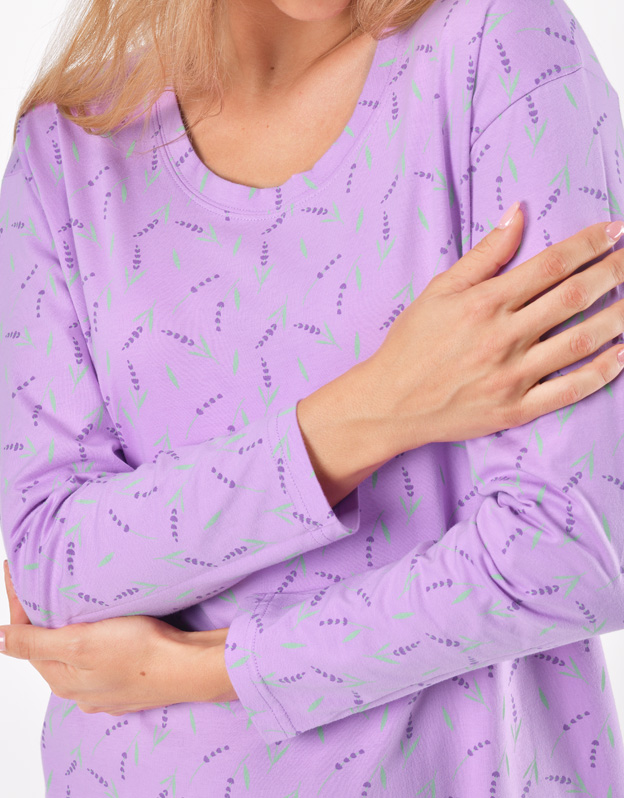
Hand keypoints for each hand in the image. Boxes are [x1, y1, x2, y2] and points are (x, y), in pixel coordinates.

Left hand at [1, 560, 237, 713]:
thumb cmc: (140, 652)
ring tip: (73, 604)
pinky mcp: (130, 682)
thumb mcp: (79, 643)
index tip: (15, 573)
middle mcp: (81, 690)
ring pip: (77, 656)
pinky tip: (107, 631)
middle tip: (41, 585)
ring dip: (71, 632)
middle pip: (50, 648)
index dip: (18, 605)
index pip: (26, 638)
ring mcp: (107, 690)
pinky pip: (102, 661)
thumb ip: (35, 641)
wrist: (189, 667)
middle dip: (43, 619)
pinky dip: (96, 643)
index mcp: (63, 680)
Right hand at [364, 208, 623, 453]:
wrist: (390, 403)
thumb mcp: (438, 291)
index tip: (616, 230)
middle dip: (614, 273)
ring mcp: (513, 375)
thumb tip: (518, 212)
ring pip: (580, 341)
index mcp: (484, 303)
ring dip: (618, 318)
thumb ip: (483, 255)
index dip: (589, 245)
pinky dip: (602, 372)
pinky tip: (623, 354)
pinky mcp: (517, 408)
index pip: (550, 265)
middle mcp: (503, 337)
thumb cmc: (411, 345)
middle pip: (573, 297)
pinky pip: (570, 389)